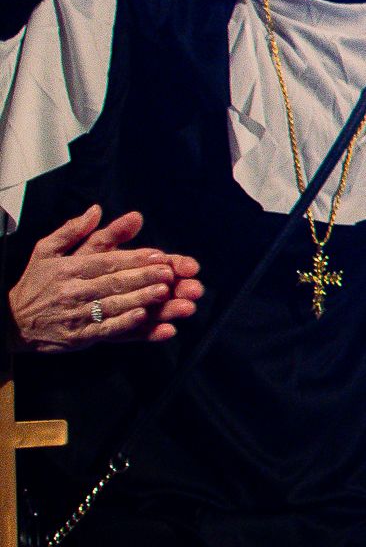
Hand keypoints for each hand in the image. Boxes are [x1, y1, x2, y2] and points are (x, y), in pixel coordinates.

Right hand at [8, 206, 205, 350]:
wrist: (13, 321)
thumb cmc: (36, 283)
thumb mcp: (46, 251)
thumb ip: (73, 230)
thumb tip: (96, 210)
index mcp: (67, 269)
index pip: (106, 261)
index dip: (134, 259)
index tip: (159, 255)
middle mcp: (72, 291)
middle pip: (113, 282)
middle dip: (143, 277)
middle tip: (169, 273)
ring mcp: (75, 315)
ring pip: (113, 305)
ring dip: (140, 299)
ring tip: (163, 292)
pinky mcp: (78, 336)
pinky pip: (105, 329)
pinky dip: (125, 323)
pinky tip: (143, 317)